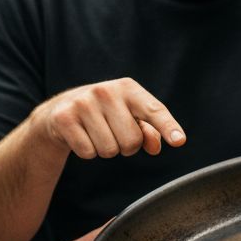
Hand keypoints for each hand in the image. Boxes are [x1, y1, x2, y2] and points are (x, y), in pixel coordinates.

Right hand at [33, 78, 185, 159]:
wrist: (61, 111)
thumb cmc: (105, 114)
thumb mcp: (129, 116)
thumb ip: (148, 130)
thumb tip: (156, 146)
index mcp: (128, 88)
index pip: (153, 110)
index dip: (167, 127)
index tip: (179, 141)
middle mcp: (106, 91)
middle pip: (132, 141)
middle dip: (126, 147)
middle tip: (114, 134)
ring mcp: (83, 103)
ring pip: (109, 150)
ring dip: (106, 150)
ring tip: (97, 134)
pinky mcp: (65, 118)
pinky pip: (88, 152)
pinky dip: (88, 152)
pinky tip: (82, 137)